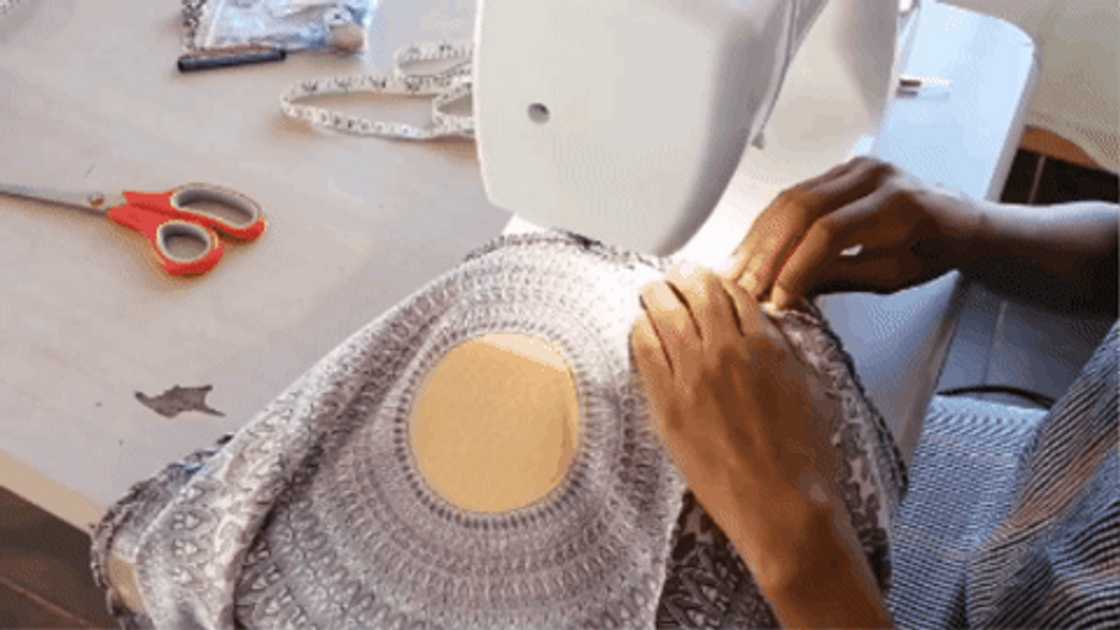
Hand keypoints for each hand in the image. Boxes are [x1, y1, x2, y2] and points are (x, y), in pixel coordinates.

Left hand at [631, 263, 849, 587]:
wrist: (781, 507)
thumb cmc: (804, 458)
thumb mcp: (809, 387)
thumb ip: (781, 350)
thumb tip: (761, 327)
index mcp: (765, 344)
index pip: (732, 292)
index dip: (715, 280)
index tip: (706, 279)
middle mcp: (726, 351)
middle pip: (695, 292)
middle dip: (683, 278)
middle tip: (675, 276)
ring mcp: (692, 376)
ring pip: (664, 313)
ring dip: (656, 295)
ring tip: (651, 290)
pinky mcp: (666, 404)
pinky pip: (644, 350)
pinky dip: (642, 330)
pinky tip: (641, 327)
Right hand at [726, 157, 980, 308]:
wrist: (954, 219)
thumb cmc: (930, 252)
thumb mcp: (890, 276)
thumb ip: (840, 276)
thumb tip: (789, 291)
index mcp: (896, 205)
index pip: (829, 231)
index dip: (796, 267)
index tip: (777, 298)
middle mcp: (871, 176)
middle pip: (801, 208)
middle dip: (767, 252)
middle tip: (745, 286)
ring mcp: (852, 167)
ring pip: (790, 198)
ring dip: (759, 238)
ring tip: (736, 272)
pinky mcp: (836, 169)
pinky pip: (792, 194)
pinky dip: (767, 225)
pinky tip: (750, 249)